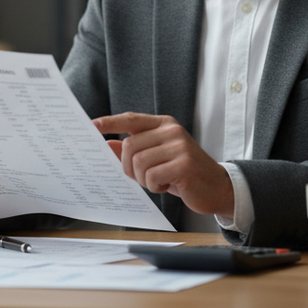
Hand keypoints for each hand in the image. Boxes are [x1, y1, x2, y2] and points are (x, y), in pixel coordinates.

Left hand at [93, 112, 233, 218]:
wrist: (216, 187)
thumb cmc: (183, 173)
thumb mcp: (157, 159)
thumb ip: (133, 151)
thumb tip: (107, 144)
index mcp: (164, 124)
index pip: (131, 119)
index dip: (109, 122)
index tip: (91, 126)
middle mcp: (171, 130)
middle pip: (129, 147)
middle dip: (129, 168)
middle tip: (143, 177)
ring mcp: (179, 146)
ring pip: (138, 163)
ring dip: (144, 179)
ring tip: (159, 180)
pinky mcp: (184, 164)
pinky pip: (151, 177)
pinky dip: (154, 186)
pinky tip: (168, 185)